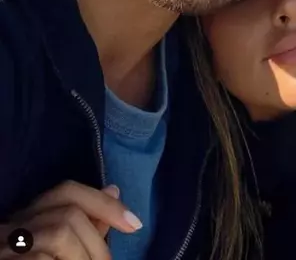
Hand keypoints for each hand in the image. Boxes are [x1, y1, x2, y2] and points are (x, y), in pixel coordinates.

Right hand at [0, 181, 142, 259]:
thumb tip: (113, 190)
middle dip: (98, 245)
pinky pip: (43, 258)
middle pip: (69, 214)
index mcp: (25, 220)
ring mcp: (5, 249)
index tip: (135, 224)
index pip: (66, 191)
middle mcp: (10, 228)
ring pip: (60, 233)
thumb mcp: (59, 251)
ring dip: (84, 259)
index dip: (103, 203)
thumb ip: (84, 227)